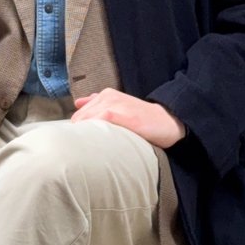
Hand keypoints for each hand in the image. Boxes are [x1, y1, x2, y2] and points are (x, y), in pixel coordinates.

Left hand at [71, 88, 185, 148]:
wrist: (167, 121)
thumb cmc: (143, 119)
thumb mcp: (119, 106)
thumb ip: (97, 103)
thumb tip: (78, 102)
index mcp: (105, 95)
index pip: (78, 115)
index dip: (78, 131)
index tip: (81, 144)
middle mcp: (106, 96)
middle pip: (79, 119)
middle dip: (78, 134)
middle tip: (84, 149)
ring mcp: (112, 104)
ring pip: (85, 120)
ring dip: (84, 135)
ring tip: (88, 150)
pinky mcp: (118, 114)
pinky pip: (96, 121)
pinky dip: (93, 133)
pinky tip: (96, 145)